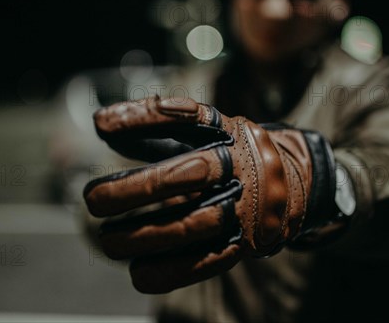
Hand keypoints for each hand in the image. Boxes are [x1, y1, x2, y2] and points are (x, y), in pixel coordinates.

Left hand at [84, 96, 335, 292]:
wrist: (296, 181)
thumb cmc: (231, 153)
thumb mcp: (205, 132)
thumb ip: (157, 130)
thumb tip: (101, 125)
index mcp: (224, 130)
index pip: (184, 116)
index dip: (142, 117)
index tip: (99, 124)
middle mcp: (237, 164)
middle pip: (186, 175)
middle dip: (137, 189)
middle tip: (92, 200)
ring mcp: (244, 205)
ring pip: (192, 224)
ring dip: (144, 235)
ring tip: (107, 241)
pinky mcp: (246, 241)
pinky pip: (208, 260)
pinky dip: (170, 270)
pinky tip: (138, 273)